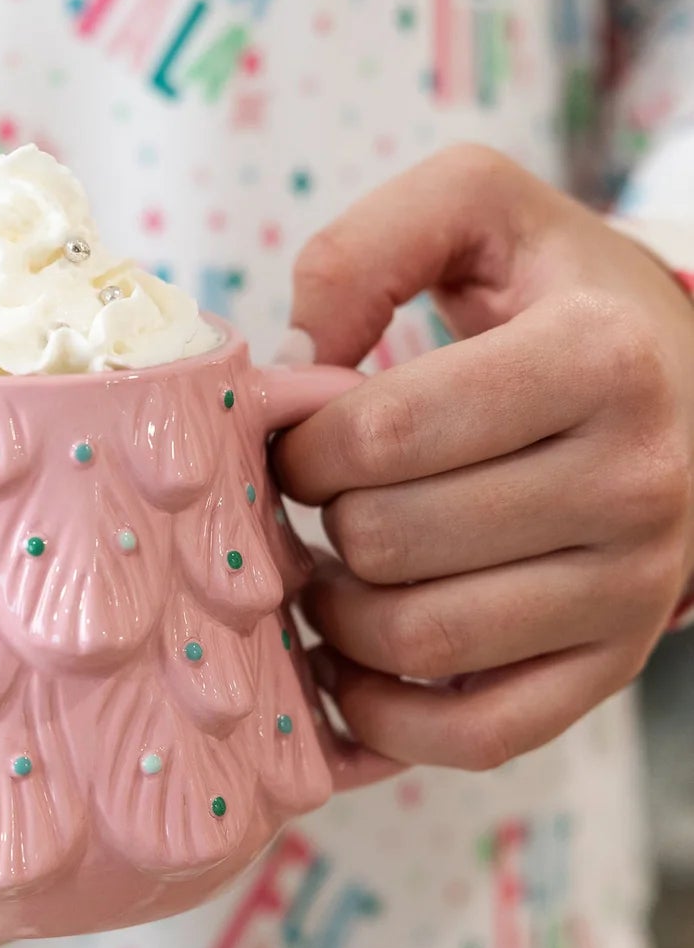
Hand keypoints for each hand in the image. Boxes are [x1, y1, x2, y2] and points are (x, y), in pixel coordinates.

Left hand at [275, 145, 693, 769]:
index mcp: (601, 358)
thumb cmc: (556, 298)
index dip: (301, 442)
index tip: (298, 436)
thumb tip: (293, 364)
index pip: (385, 431)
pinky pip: (476, 735)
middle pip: (389, 540)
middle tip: (311, 501)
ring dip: (334, 614)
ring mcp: (635, 588)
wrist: (686, 385)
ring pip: (418, 641)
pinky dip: (386, 716)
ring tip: (328, 565)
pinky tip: (351, 661)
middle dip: (315, 522)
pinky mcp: (613, 666)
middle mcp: (639, 481)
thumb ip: (368, 247)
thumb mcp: (478, 211)